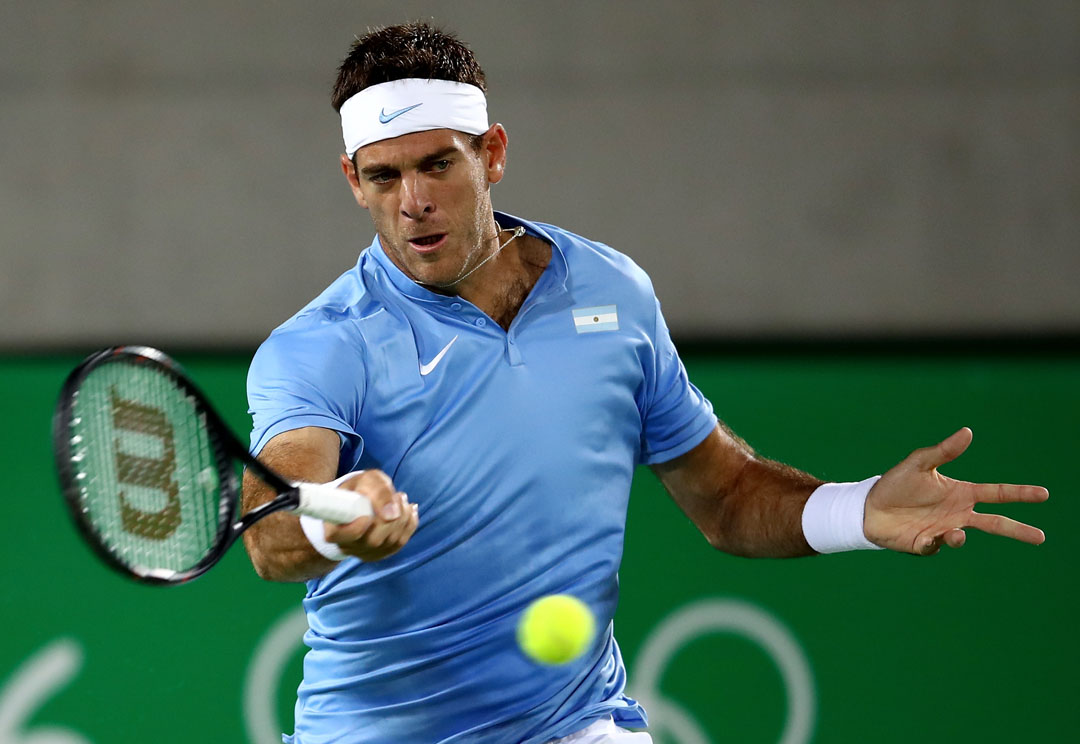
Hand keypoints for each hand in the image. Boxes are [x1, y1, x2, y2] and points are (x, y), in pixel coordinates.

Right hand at [322, 470, 418, 560]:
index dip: (355, 528)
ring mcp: (365, 552)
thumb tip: (392, 514)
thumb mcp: (366, 480)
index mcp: (332, 527)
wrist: (361, 498)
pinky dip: (410, 524)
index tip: (367, 515)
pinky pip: (401, 543)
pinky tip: (409, 510)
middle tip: (397, 496)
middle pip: (373, 540)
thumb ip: (378, 491)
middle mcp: (347, 545)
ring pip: (390, 542)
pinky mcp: (381, 553)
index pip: (337, 536)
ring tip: (401, 498)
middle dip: (390, 518)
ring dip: (403, 517)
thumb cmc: (360, 488)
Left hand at [864, 428, 1047, 554]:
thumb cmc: (897, 483)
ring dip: (959, 538)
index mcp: (960, 493)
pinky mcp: (925, 544)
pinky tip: (926, 536)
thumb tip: (968, 432)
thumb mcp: (919, 463)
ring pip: (962, 539)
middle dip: (1017, 530)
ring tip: (955, 534)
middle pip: (994, 523)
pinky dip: (934, 543)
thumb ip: (944, 451)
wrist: (870, 507)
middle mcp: (957, 514)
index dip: (1019, 493)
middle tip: (1041, 537)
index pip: (996, 493)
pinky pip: (934, 546)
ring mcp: (942, 530)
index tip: (1043, 494)